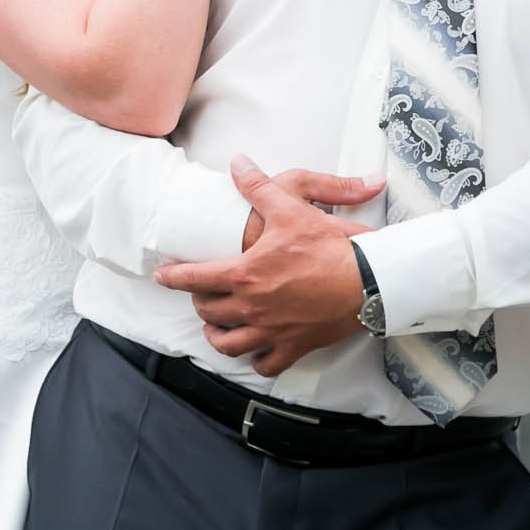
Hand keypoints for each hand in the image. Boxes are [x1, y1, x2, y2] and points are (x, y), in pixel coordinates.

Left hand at [156, 156, 370, 375]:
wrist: (367, 281)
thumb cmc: (329, 247)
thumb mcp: (290, 208)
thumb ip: (258, 187)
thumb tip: (237, 164)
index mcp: (244, 275)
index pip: (194, 278)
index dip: (173, 276)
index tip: (162, 275)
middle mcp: (252, 308)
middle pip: (208, 311)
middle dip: (199, 301)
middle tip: (200, 292)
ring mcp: (271, 332)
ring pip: (229, 344)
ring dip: (217, 335)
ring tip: (216, 326)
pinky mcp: (293, 346)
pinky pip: (265, 364)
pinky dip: (255, 361)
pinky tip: (253, 352)